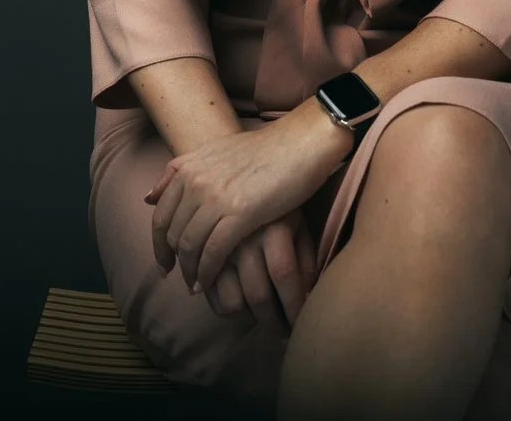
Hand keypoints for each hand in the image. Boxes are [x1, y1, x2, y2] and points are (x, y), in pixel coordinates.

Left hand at [145, 107, 350, 298]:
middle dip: (175, 261)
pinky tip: (210, 283)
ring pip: (190, 246)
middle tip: (183, 278)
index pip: (160, 215)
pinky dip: (207, 272)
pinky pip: (213, 252)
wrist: (300, 144)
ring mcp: (215, 198)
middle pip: (173, 234)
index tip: (165, 262)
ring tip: (197, 285)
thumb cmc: (264, 150)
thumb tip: (148, 197)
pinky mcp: (239, 213)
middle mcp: (195, 182)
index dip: (158, 244)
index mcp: (188, 168)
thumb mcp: (214, 153)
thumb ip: (180, 173)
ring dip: (191, 271)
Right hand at [199, 211, 320, 329]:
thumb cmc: (279, 205)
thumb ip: (306, 260)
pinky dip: (223, 308)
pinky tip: (239, 306)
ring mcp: (220, 246)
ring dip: (249, 319)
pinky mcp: (201, 252)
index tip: (301, 326)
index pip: (286, 276)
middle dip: (274, 323)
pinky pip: (209, 293)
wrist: (244, 176)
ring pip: (231, 301)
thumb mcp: (299, 226)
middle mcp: (246, 237)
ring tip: (262, 320)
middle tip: (282, 333)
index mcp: (274, 227)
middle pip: (258, 295)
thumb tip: (309, 299)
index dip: (294, 307)